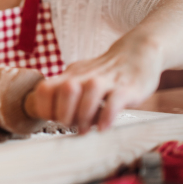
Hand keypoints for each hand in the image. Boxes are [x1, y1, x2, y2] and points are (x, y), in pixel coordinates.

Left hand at [29, 37, 161, 133]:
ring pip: (89, 92)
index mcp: (70, 75)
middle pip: (64, 90)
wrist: (138, 54)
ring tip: (84, 130)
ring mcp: (106, 80)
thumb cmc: (105, 74)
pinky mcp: (127, 88)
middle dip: (63, 113)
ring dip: (83, 115)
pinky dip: (106, 117)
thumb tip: (53, 117)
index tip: (53, 119)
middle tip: (70, 125)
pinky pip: (114, 102)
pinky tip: (102, 127)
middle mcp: (85, 76)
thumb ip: (66, 94)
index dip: (44, 107)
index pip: (44, 88)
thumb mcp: (80, 78)